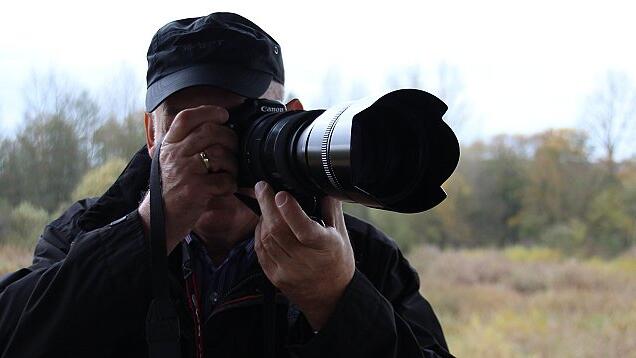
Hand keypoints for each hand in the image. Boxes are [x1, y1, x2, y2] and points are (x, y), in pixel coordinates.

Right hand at [138, 105, 238, 252]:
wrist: (160, 219)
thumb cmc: (172, 188)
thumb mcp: (171, 160)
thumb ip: (186, 142)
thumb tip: (216, 125)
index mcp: (169, 144)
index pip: (187, 117)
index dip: (208, 111)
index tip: (223, 115)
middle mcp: (175, 154)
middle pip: (210, 132)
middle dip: (229, 138)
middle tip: (234, 148)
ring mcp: (185, 170)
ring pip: (221, 154)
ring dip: (233, 163)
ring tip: (229, 172)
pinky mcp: (195, 188)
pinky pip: (225, 179)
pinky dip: (230, 184)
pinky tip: (224, 188)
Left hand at [254, 181, 354, 329]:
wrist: (331, 299)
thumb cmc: (338, 264)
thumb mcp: (342, 236)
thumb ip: (332, 210)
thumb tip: (326, 187)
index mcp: (324, 248)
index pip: (304, 229)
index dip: (290, 211)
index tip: (280, 194)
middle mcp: (305, 260)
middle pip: (278, 230)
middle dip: (267, 204)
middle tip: (262, 187)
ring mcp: (287, 270)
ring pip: (266, 238)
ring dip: (262, 218)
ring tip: (265, 204)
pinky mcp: (275, 277)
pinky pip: (260, 251)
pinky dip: (259, 234)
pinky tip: (263, 224)